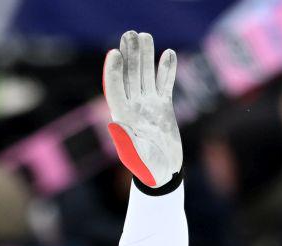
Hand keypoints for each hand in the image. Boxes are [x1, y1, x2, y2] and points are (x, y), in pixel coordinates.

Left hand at [103, 31, 181, 189]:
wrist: (163, 175)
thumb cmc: (148, 170)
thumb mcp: (137, 158)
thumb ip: (128, 142)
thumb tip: (117, 125)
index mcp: (123, 118)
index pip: (115, 90)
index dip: (114, 72)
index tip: (115, 54)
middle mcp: (134, 108)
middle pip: (130, 77)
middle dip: (130, 55)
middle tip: (129, 34)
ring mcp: (149, 106)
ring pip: (146, 76)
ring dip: (145, 56)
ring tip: (144, 35)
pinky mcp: (163, 107)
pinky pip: (164, 84)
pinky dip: (166, 70)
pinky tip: (168, 54)